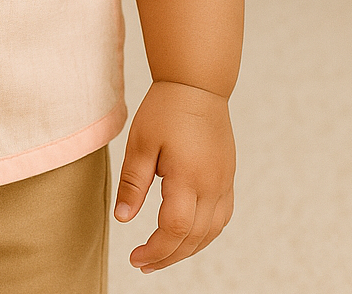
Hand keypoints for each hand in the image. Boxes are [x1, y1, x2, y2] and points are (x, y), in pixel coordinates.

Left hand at [113, 80, 235, 272]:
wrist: (196, 86)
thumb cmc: (165, 111)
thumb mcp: (140, 143)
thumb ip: (134, 183)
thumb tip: (123, 219)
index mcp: (188, 178)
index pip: (175, 229)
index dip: (156, 250)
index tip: (135, 257)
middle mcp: (212, 186)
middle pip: (194, 238)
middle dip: (168, 257)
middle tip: (143, 264)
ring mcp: (224, 183)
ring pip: (211, 232)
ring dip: (187, 249)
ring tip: (161, 255)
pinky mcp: (227, 178)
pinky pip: (221, 218)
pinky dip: (204, 234)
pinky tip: (187, 235)